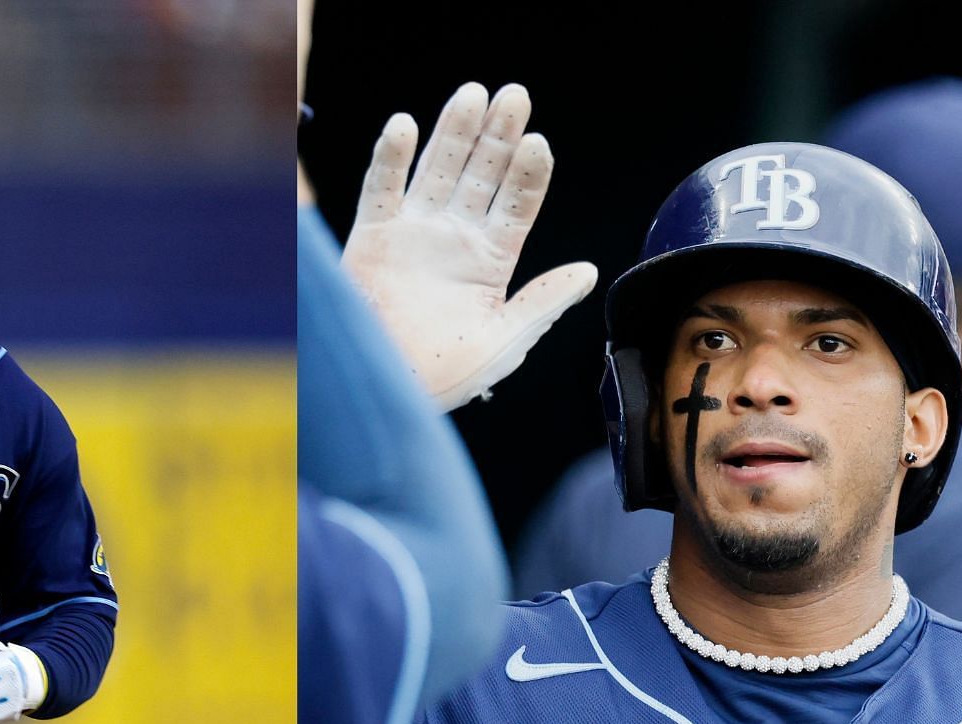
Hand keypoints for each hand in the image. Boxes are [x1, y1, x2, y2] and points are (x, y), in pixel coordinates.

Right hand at [340, 83, 596, 410]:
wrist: (385, 389)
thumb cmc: (445, 376)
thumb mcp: (505, 342)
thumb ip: (542, 303)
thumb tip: (588, 273)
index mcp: (491, 260)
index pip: (517, 205)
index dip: (528, 174)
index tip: (538, 144)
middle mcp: (455, 237)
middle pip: (481, 174)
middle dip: (497, 135)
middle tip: (514, 96)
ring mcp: (414, 232)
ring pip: (437, 169)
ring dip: (454, 132)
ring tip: (472, 95)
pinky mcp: (373, 237)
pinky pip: (382, 189)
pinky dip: (391, 158)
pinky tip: (405, 127)